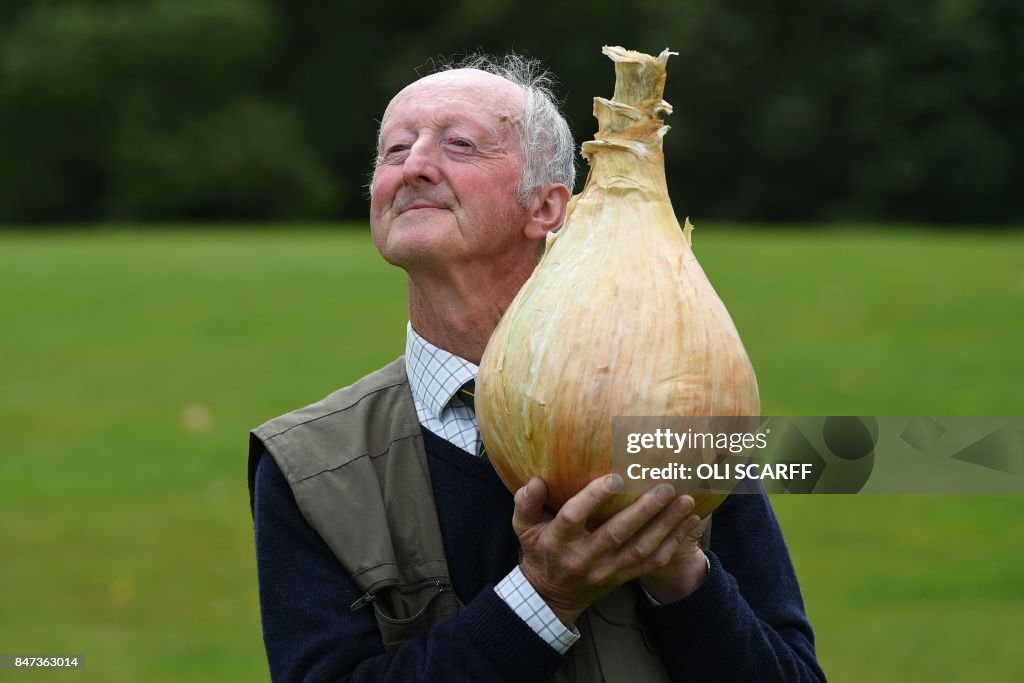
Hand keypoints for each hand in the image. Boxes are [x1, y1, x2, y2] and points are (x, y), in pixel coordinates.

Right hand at [512, 474, 697, 626]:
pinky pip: (651, 563)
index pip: (574, 517)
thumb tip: (536, 481)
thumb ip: (526, 503)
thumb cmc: (540, 550)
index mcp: (558, 540)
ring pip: (640, 550)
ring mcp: (606, 570)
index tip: (615, 477)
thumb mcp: (523, 527)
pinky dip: (673, 542)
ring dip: (666, 526)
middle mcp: (584, 557)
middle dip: (644, 511)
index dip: (593, 498)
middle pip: (616, 534)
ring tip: (685, 501)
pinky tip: (689, 522)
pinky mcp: (622, 578)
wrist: (551, 595)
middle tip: (666, 487)